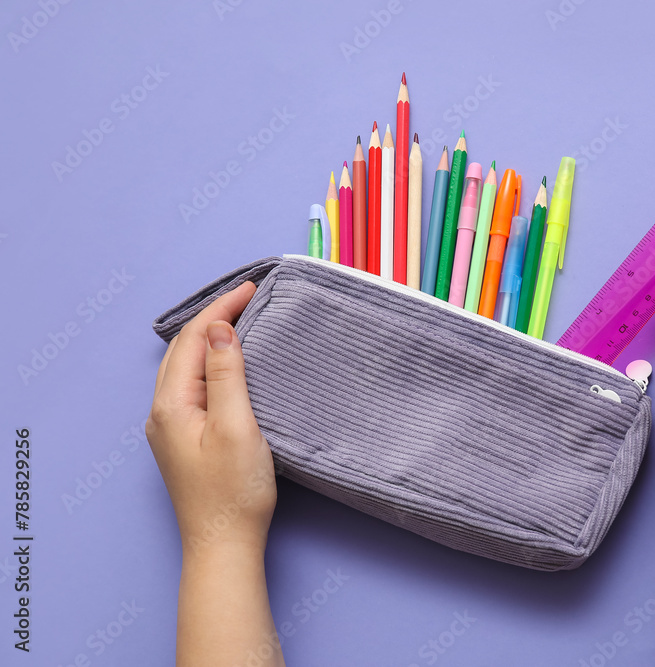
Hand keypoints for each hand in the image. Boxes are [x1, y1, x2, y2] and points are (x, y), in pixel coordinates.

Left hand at [145, 281, 276, 556]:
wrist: (224, 545)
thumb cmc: (234, 492)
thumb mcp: (237, 427)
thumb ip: (226, 375)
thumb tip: (220, 330)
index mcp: (171, 405)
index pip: (194, 340)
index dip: (222, 309)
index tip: (252, 288)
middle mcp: (162, 412)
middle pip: (184, 349)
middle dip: (213, 318)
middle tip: (248, 297)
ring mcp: (170, 427)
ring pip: (186, 366)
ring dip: (211, 339)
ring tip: (241, 321)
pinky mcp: (184, 439)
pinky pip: (192, 385)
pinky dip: (210, 363)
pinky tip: (229, 363)